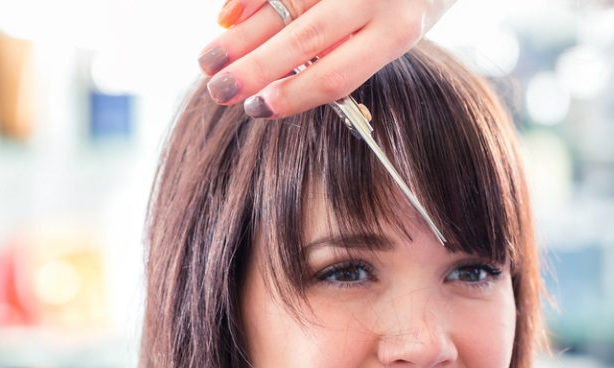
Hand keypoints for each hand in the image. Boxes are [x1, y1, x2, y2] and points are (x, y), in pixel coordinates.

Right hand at [198, 0, 456, 118]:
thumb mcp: (393, 33)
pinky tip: (227, 16)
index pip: (336, 75)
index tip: (256, 110)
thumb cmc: (405, 0)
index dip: (292, 97)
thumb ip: (346, 54)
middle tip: (217, 92)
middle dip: (254, 69)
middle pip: (305, 40)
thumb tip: (279, 84)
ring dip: (240, 34)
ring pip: (284, 4)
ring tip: (208, 61)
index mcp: (397, 32)